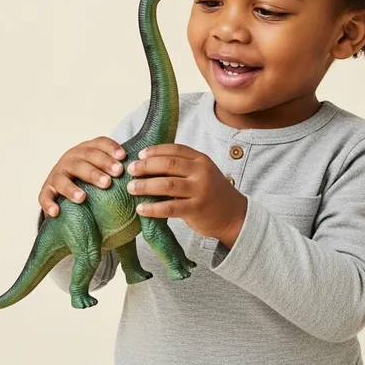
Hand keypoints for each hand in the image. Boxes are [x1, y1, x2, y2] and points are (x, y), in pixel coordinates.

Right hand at [39, 136, 126, 216]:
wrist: (68, 191)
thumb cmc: (95, 180)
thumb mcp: (107, 170)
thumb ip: (121, 169)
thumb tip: (151, 173)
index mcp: (88, 150)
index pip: (99, 143)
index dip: (110, 149)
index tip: (123, 157)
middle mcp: (71, 158)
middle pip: (83, 159)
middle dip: (98, 167)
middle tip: (112, 178)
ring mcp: (58, 174)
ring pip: (63, 177)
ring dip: (72, 187)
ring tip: (83, 197)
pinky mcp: (47, 190)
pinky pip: (44, 196)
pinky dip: (49, 203)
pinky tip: (56, 212)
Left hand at [126, 144, 247, 247]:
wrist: (234, 215)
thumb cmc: (212, 193)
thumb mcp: (202, 173)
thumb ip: (183, 167)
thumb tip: (148, 165)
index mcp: (201, 160)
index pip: (175, 149)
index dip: (155, 151)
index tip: (139, 155)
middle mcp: (201, 172)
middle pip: (168, 164)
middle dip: (145, 166)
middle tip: (130, 170)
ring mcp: (200, 190)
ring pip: (167, 184)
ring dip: (145, 186)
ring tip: (131, 188)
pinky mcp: (196, 209)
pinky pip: (170, 207)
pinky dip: (153, 208)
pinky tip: (141, 209)